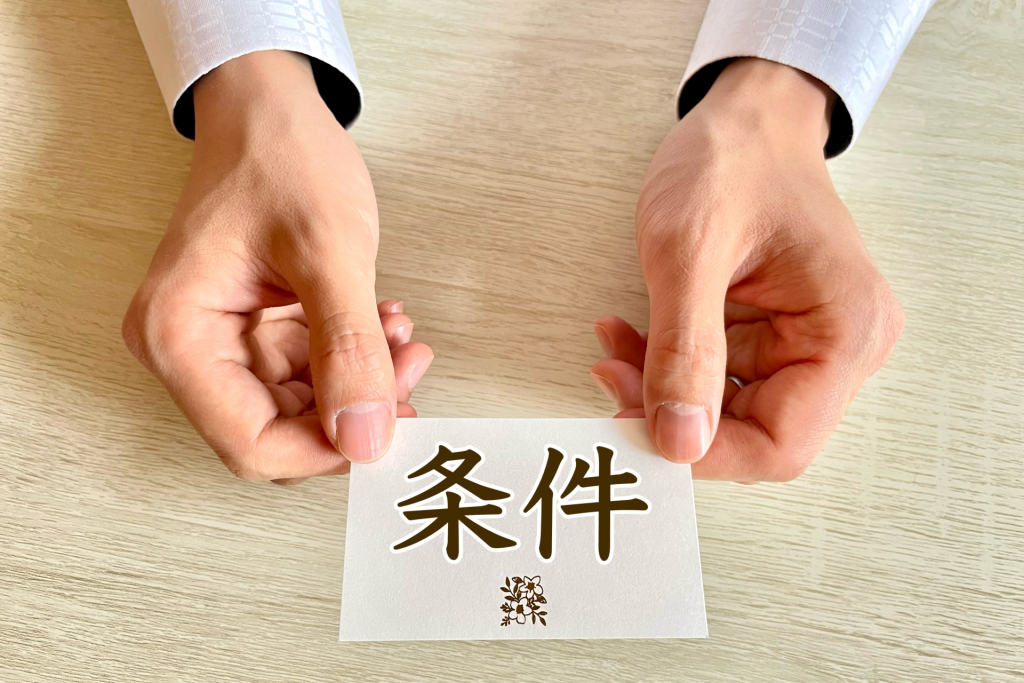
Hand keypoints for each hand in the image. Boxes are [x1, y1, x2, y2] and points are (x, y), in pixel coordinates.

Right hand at [122, 51, 432, 483]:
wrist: (271, 109)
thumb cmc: (280, 157)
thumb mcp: (328, 253)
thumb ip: (349, 350)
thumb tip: (367, 439)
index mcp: (178, 335)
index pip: (250, 442)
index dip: (325, 452)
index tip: (390, 432)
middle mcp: (187, 350)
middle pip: (276, 432)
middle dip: (351, 411)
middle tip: (408, 371)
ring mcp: (219, 344)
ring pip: (300, 409)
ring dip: (361, 383)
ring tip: (401, 337)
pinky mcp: (251, 333)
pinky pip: (307, 375)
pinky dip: (352, 360)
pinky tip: (383, 325)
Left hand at [591, 58, 903, 480]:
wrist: (745, 117)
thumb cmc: (732, 159)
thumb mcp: (690, 249)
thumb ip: (685, 350)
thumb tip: (677, 443)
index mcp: (846, 332)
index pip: (782, 444)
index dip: (706, 454)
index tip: (635, 428)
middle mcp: (841, 348)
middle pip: (753, 433)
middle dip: (672, 414)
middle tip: (610, 376)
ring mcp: (809, 343)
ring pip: (727, 410)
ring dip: (661, 389)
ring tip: (614, 346)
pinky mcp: (776, 334)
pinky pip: (718, 377)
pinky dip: (668, 365)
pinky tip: (632, 335)